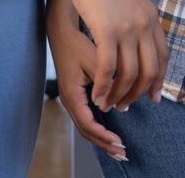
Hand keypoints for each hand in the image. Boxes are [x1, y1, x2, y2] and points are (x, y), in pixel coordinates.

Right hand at [47, 8, 128, 160]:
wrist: (61, 31)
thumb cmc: (78, 43)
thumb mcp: (95, 60)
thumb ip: (107, 80)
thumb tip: (122, 101)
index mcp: (72, 95)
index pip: (89, 124)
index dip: (104, 136)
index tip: (120, 142)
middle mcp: (69, 101)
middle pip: (87, 131)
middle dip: (104, 143)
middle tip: (122, 153)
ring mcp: (71, 99)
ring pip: (86, 127)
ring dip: (102, 138)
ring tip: (118, 147)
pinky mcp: (76, 94)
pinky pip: (86, 118)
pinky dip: (99, 127)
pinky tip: (110, 130)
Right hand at [57, 0, 167, 112]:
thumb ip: (136, 19)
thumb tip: (138, 38)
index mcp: (151, 17)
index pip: (162, 57)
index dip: (159, 81)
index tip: (154, 98)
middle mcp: (144, 24)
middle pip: (149, 71)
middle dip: (138, 94)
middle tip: (125, 107)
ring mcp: (127, 28)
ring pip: (129, 75)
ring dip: (119, 95)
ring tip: (107, 104)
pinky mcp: (107, 30)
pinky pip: (108, 69)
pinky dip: (104, 87)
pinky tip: (96, 96)